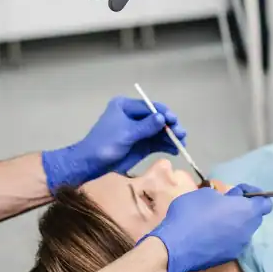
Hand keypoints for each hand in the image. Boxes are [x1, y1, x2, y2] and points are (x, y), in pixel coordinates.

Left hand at [41, 97, 186, 190]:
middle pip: (156, 118)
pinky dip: (166, 145)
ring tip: (181, 143)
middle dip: (169, 126)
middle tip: (181, 134)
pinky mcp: (140, 144)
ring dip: (170, 136)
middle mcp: (133, 116)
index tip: (174, 121)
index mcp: (125, 106)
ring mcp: (137, 131)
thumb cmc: (105, 145)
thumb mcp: (126, 133)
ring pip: (158, 131)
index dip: (163, 113)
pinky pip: (156, 142)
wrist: (91, 164)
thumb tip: (163, 118)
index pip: (149, 107)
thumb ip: (146, 126)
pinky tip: (175, 150)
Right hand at [142, 184, 272, 271]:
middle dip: (242, 208)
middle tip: (223, 204)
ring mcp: (238, 247)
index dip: (253, 193)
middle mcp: (248, 231)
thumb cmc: (192, 213)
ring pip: (242, 231)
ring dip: (233, 223)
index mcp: (246, 212)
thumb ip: (222, 196)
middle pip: (254, 217)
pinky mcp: (227, 258)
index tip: (236, 192)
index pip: (265, 202)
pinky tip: (207, 235)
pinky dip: (224, 236)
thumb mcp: (205, 193)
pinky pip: (231, 242)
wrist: (176, 246)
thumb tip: (224, 201)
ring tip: (212, 220)